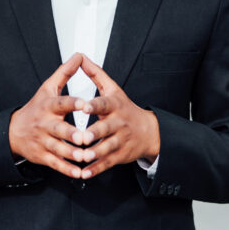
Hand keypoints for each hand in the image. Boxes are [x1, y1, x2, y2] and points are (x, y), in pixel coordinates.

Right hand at [8, 53, 87, 178]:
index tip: (85, 103)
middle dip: (71, 134)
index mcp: (48, 106)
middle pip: (59, 130)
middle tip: (85, 137)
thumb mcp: (48, 87)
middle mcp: (45, 124)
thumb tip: (79, 55)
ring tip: (86, 157)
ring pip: (59, 149)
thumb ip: (65, 72)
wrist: (14, 131)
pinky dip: (68, 169)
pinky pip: (56, 164)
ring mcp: (43, 141)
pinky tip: (80, 172)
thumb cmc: (37, 106)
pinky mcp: (43, 156)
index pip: (61, 103)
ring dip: (72, 154)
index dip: (73, 103)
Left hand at [78, 55, 159, 178]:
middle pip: (106, 128)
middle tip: (81, 138)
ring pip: (107, 148)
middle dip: (94, 133)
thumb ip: (95, 74)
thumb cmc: (124, 107)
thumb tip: (80, 57)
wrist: (148, 131)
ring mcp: (120, 140)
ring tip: (82, 157)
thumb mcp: (113, 88)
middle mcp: (118, 123)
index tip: (84, 107)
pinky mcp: (119, 155)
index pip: (104, 104)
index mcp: (114, 105)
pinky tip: (85, 172)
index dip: (94, 105)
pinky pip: (107, 163)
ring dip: (94, 153)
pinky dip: (96, 169)